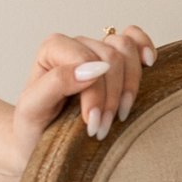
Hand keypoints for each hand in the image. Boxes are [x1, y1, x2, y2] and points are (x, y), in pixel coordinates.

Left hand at [10, 22, 155, 167]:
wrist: (38, 142)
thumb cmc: (35, 126)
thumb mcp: (33, 108)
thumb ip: (58, 83)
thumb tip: (94, 68)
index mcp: (52, 50)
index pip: (85, 60)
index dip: (94, 93)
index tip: (92, 123)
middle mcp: (76, 45)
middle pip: (110, 56)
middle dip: (111, 97)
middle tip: (103, 128)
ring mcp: (97, 50)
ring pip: (126, 48)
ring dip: (130, 85)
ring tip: (120, 115)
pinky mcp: (116, 61)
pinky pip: (134, 39)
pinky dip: (144, 47)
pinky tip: (148, 64)